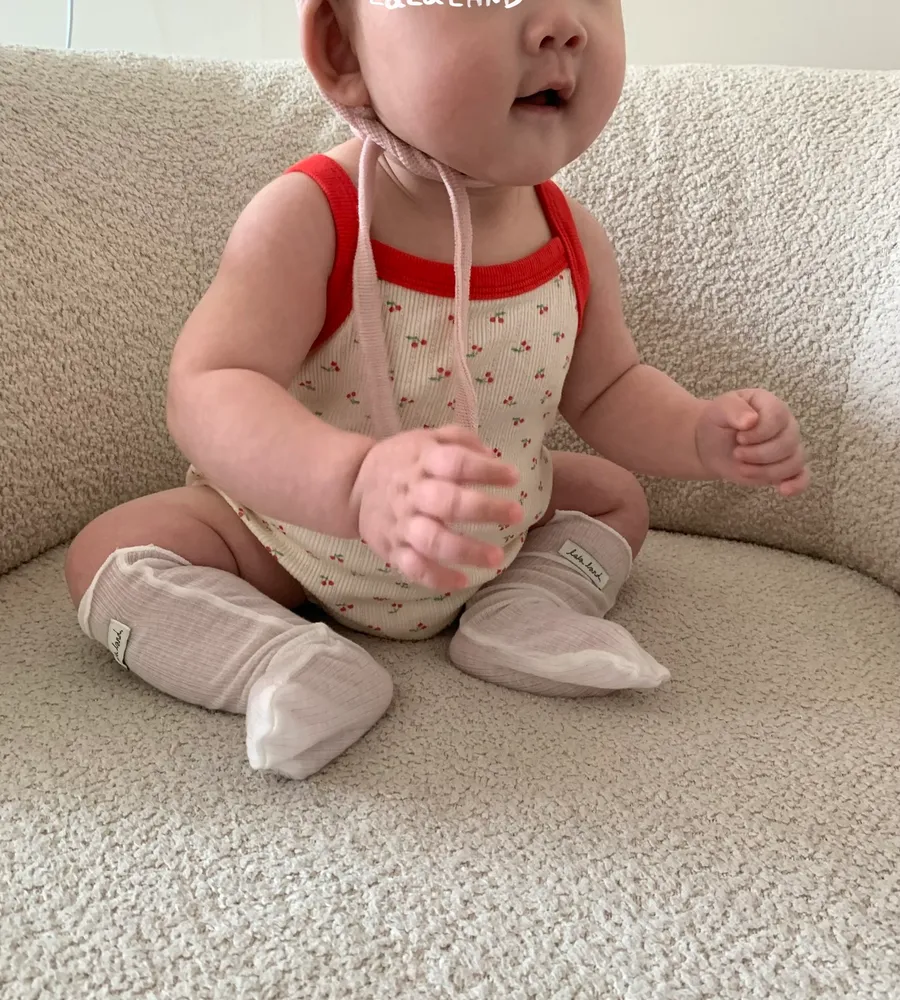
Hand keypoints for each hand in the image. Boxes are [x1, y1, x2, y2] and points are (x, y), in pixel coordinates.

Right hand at [351, 425, 522, 591]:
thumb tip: (494, 456)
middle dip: (484, 509)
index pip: (455, 463)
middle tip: (517, 514)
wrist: (352, 486)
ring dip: (466, 550)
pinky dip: (437, 578)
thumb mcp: (426, 438)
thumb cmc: (402, 462)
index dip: (485, 469)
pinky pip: (413, 568)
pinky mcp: (392, 550)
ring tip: (497, 558)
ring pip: (432, 541)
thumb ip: (460, 440)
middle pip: (447, 503)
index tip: (513, 477)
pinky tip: (462, 580)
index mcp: (421, 462)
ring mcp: (402, 524)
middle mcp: (412, 494)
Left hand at [695, 389, 808, 496]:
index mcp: (771, 405)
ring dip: (766, 470)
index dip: (760, 432)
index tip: (739, 437)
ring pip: (794, 462)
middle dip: (759, 454)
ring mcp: (788, 447)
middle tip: (737, 454)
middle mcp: (786, 425)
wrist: (710, 443)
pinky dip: (796, 485)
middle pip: (788, 443)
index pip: (779, 417)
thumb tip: (751, 421)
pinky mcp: (785, 468)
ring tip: (742, 468)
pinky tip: (783, 490)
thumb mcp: (720, 409)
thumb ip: (734, 409)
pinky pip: (802, 477)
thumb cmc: (718, 422)